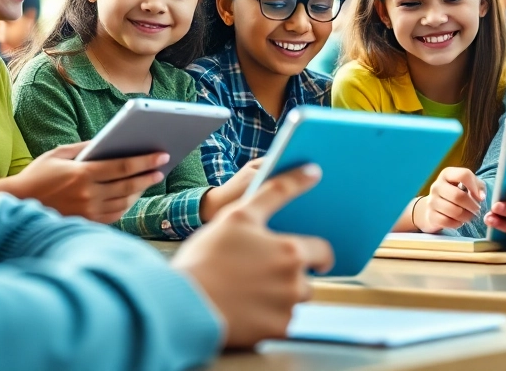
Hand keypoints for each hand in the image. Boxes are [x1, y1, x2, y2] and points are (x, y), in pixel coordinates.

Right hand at [10, 142, 165, 223]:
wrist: (17, 204)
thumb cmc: (37, 175)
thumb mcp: (58, 155)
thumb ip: (84, 148)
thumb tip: (109, 142)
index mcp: (82, 174)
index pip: (122, 166)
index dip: (145, 160)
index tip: (161, 155)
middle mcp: (87, 195)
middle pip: (127, 185)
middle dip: (147, 175)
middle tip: (162, 168)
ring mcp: (87, 212)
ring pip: (123, 202)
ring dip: (139, 191)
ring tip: (148, 180)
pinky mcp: (85, 223)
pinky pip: (113, 215)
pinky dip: (125, 205)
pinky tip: (131, 196)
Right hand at [174, 164, 333, 349]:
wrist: (182, 304)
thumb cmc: (208, 256)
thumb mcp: (240, 214)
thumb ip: (278, 190)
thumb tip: (313, 171)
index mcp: (291, 252)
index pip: (323, 251)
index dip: (316, 252)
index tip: (308, 255)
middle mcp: (295, 284)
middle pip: (305, 279)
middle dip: (289, 275)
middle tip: (259, 271)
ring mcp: (285, 311)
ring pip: (292, 302)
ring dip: (278, 296)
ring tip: (247, 289)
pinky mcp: (273, 333)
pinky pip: (279, 323)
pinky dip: (266, 317)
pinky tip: (244, 307)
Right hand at [413, 168, 485, 232]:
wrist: (434, 206)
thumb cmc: (456, 193)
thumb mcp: (467, 185)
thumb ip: (478, 186)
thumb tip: (481, 197)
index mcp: (447, 174)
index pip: (463, 175)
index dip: (475, 187)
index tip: (481, 197)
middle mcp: (437, 186)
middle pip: (458, 196)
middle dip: (471, 205)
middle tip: (477, 210)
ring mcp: (432, 201)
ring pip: (454, 211)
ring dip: (466, 216)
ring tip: (469, 216)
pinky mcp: (431, 215)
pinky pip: (447, 222)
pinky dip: (457, 223)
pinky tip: (459, 221)